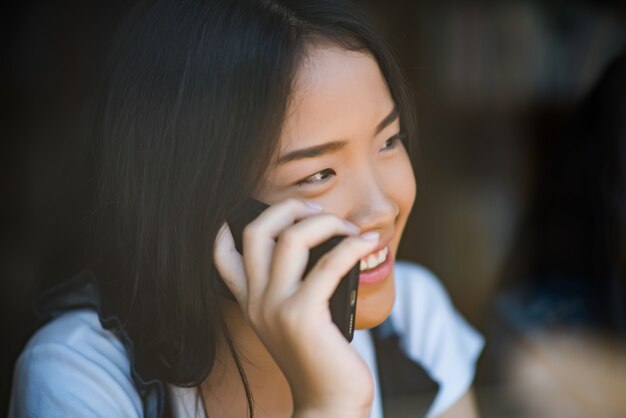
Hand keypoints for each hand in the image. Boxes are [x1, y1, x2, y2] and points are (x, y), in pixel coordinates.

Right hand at [213, 198, 378, 416]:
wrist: (329, 403)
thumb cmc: (320, 357)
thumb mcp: (295, 321)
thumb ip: (294, 287)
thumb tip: (324, 243)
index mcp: (250, 302)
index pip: (223, 255)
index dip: (230, 225)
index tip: (259, 208)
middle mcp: (255, 302)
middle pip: (257, 231)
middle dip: (289, 208)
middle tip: (319, 210)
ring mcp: (275, 308)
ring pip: (292, 238)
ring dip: (326, 222)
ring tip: (349, 229)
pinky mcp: (302, 315)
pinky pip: (328, 263)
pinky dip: (352, 246)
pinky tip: (368, 244)